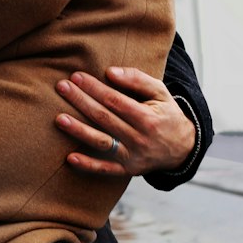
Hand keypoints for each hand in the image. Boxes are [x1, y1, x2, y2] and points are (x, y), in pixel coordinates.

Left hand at [55, 67, 195, 176]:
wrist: (183, 148)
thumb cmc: (166, 114)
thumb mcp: (160, 92)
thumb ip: (137, 79)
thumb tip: (110, 72)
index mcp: (148, 118)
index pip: (115, 101)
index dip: (95, 88)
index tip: (76, 76)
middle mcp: (140, 139)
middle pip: (105, 118)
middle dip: (81, 102)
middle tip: (62, 87)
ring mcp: (133, 157)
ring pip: (102, 143)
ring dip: (79, 131)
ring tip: (59, 119)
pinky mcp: (127, 170)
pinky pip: (105, 170)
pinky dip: (88, 165)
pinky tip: (70, 157)